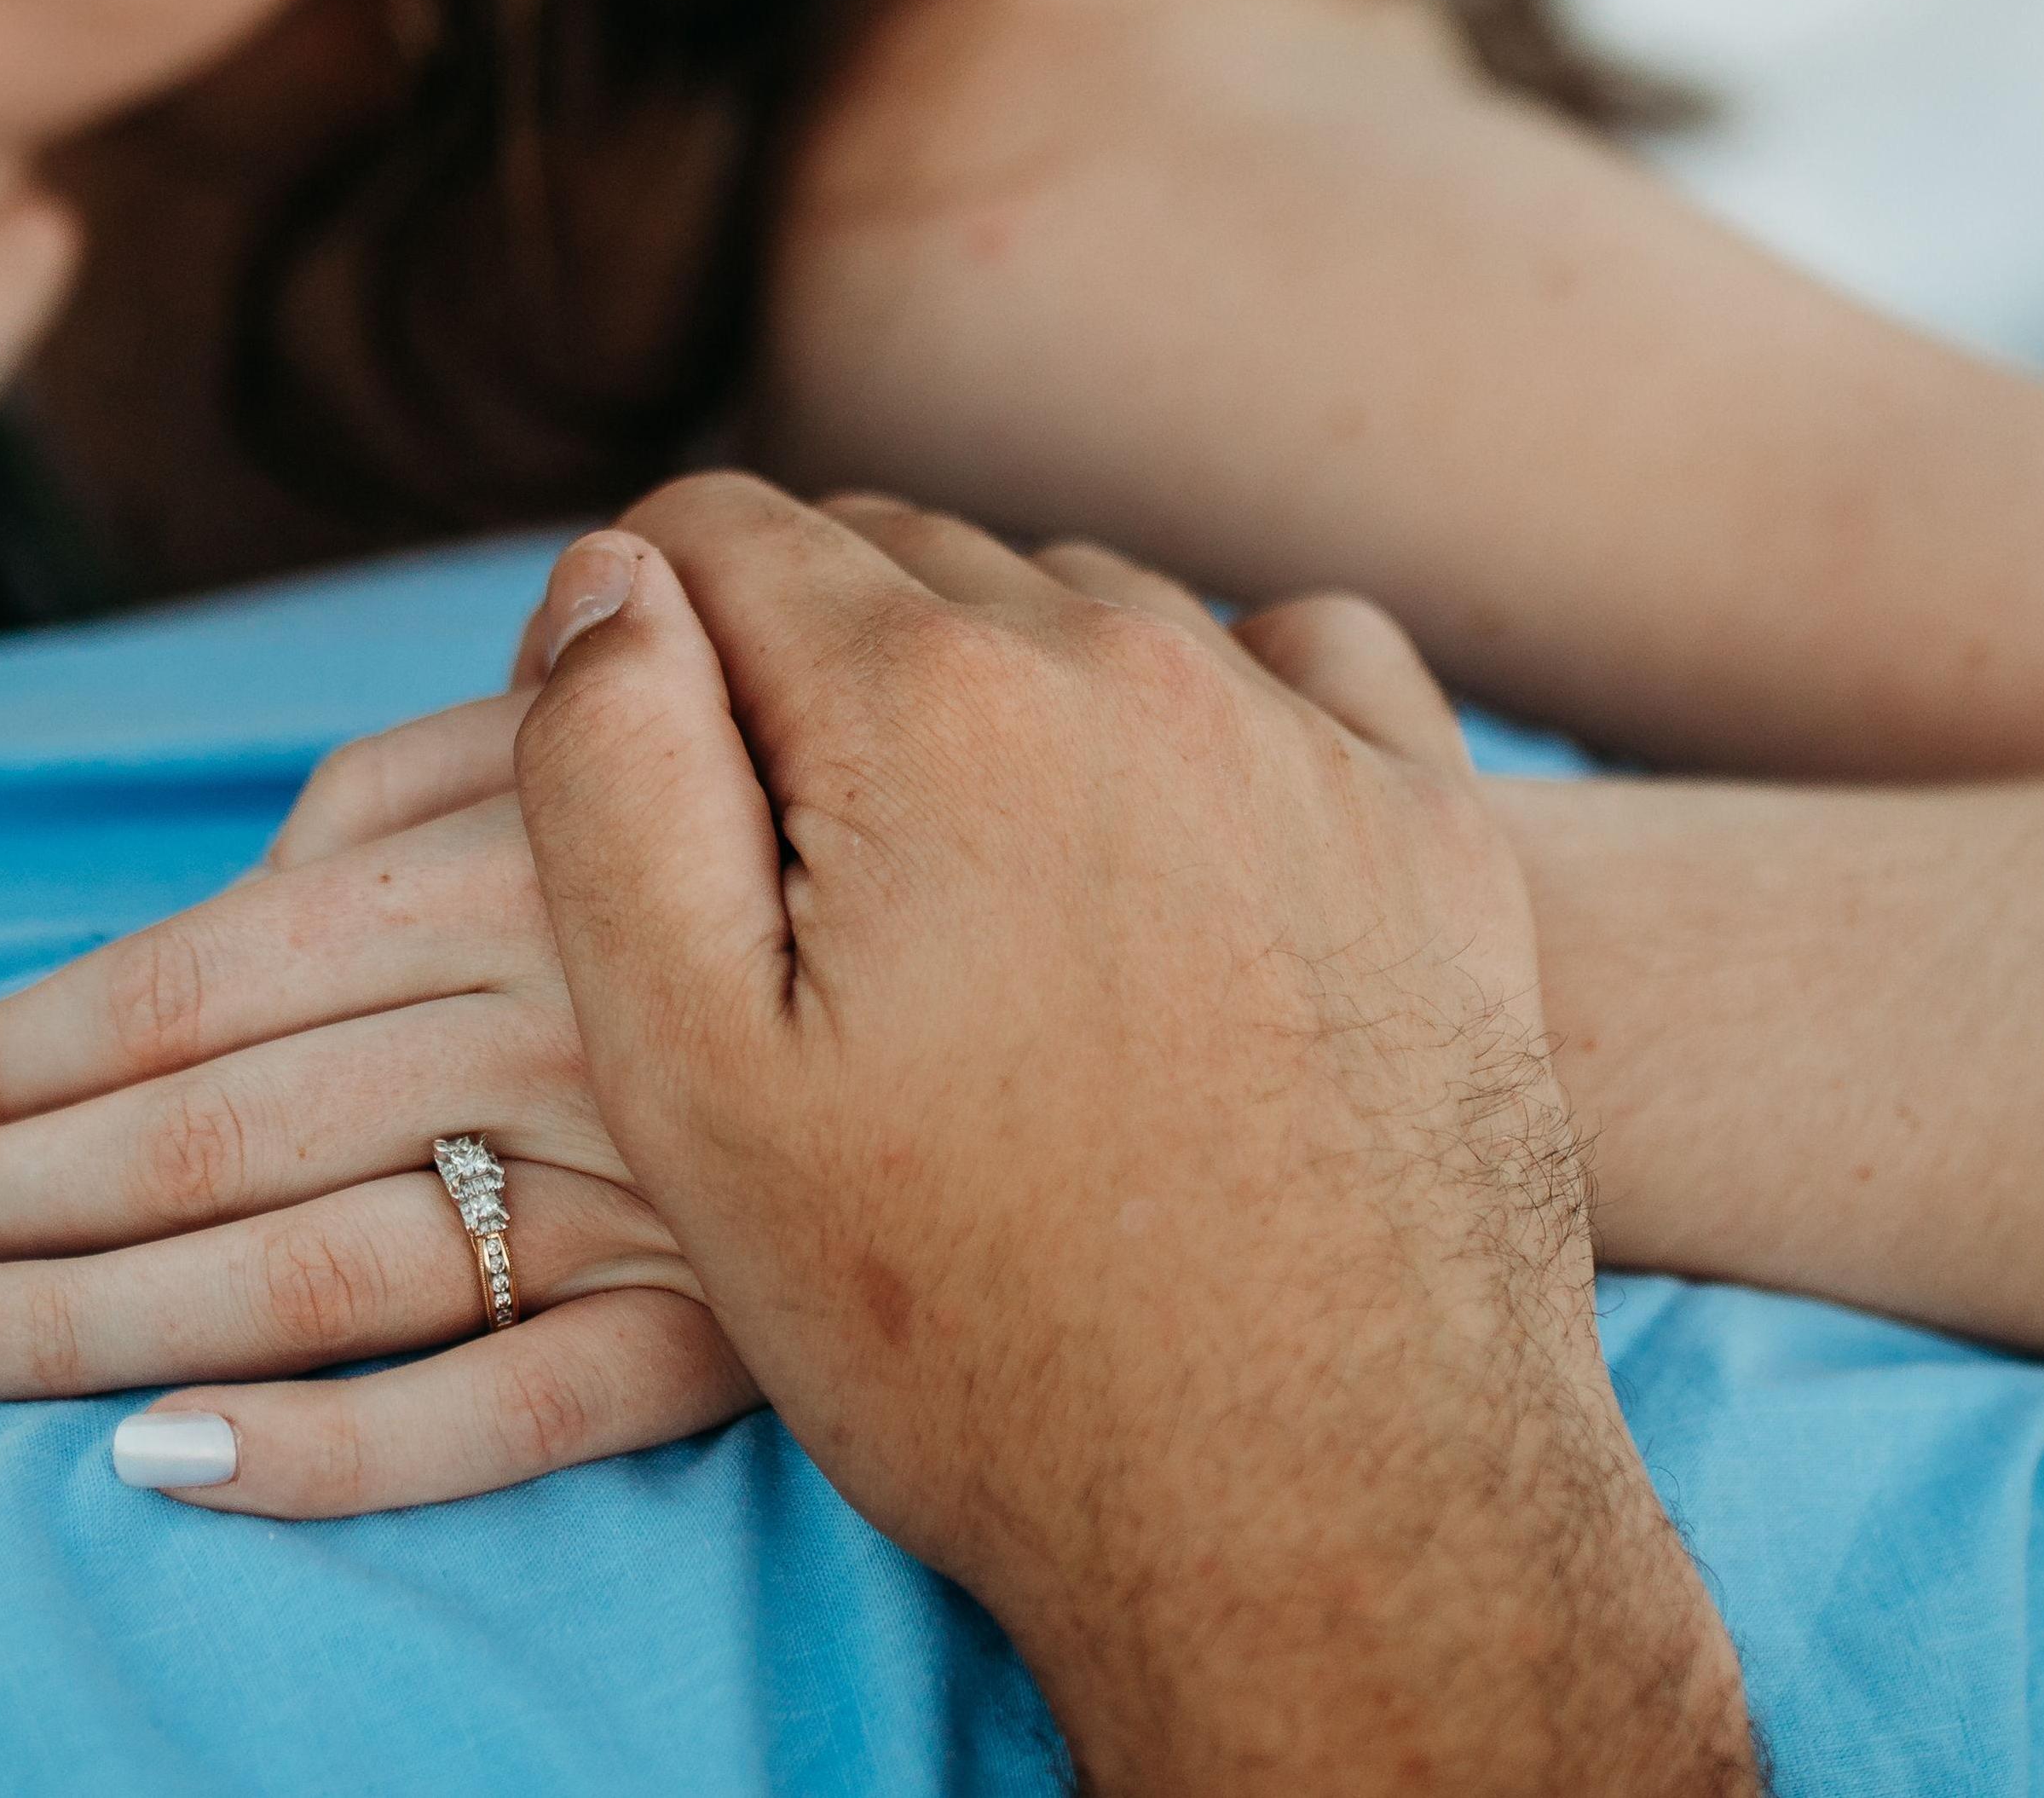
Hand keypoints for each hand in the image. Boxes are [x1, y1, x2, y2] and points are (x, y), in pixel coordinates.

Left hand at [0, 690, 754, 1512]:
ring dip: (82, 1324)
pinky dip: (337, 1451)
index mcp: (504, 856)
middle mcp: (549, 1014)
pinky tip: (171, 1472)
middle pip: (208, 1133)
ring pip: (313, 1273)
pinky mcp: (724, 1322)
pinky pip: (516, 1412)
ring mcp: (634, 1182)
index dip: (4, 1049)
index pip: (193, 975)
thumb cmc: (771, 784)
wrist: (1061, 915)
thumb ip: (403, 793)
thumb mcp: (591, 726)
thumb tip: (231, 891)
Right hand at [514, 478, 1756, 1797]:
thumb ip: (613, 774)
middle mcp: (1126, 658)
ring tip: (972, 887)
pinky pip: (1297, 652)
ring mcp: (1303, 729)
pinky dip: (1211, 696)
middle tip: (792, 874)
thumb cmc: (974, 1322)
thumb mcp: (692, 1075)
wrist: (1332, 1511)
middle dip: (805, 660)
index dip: (634, 629)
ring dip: (996, 683)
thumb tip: (611, 574)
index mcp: (925, 702)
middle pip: (896, 554)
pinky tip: (1176, 832)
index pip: (715, 533)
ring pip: (1078, 599)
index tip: (641, 765)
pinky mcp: (1432, 819)